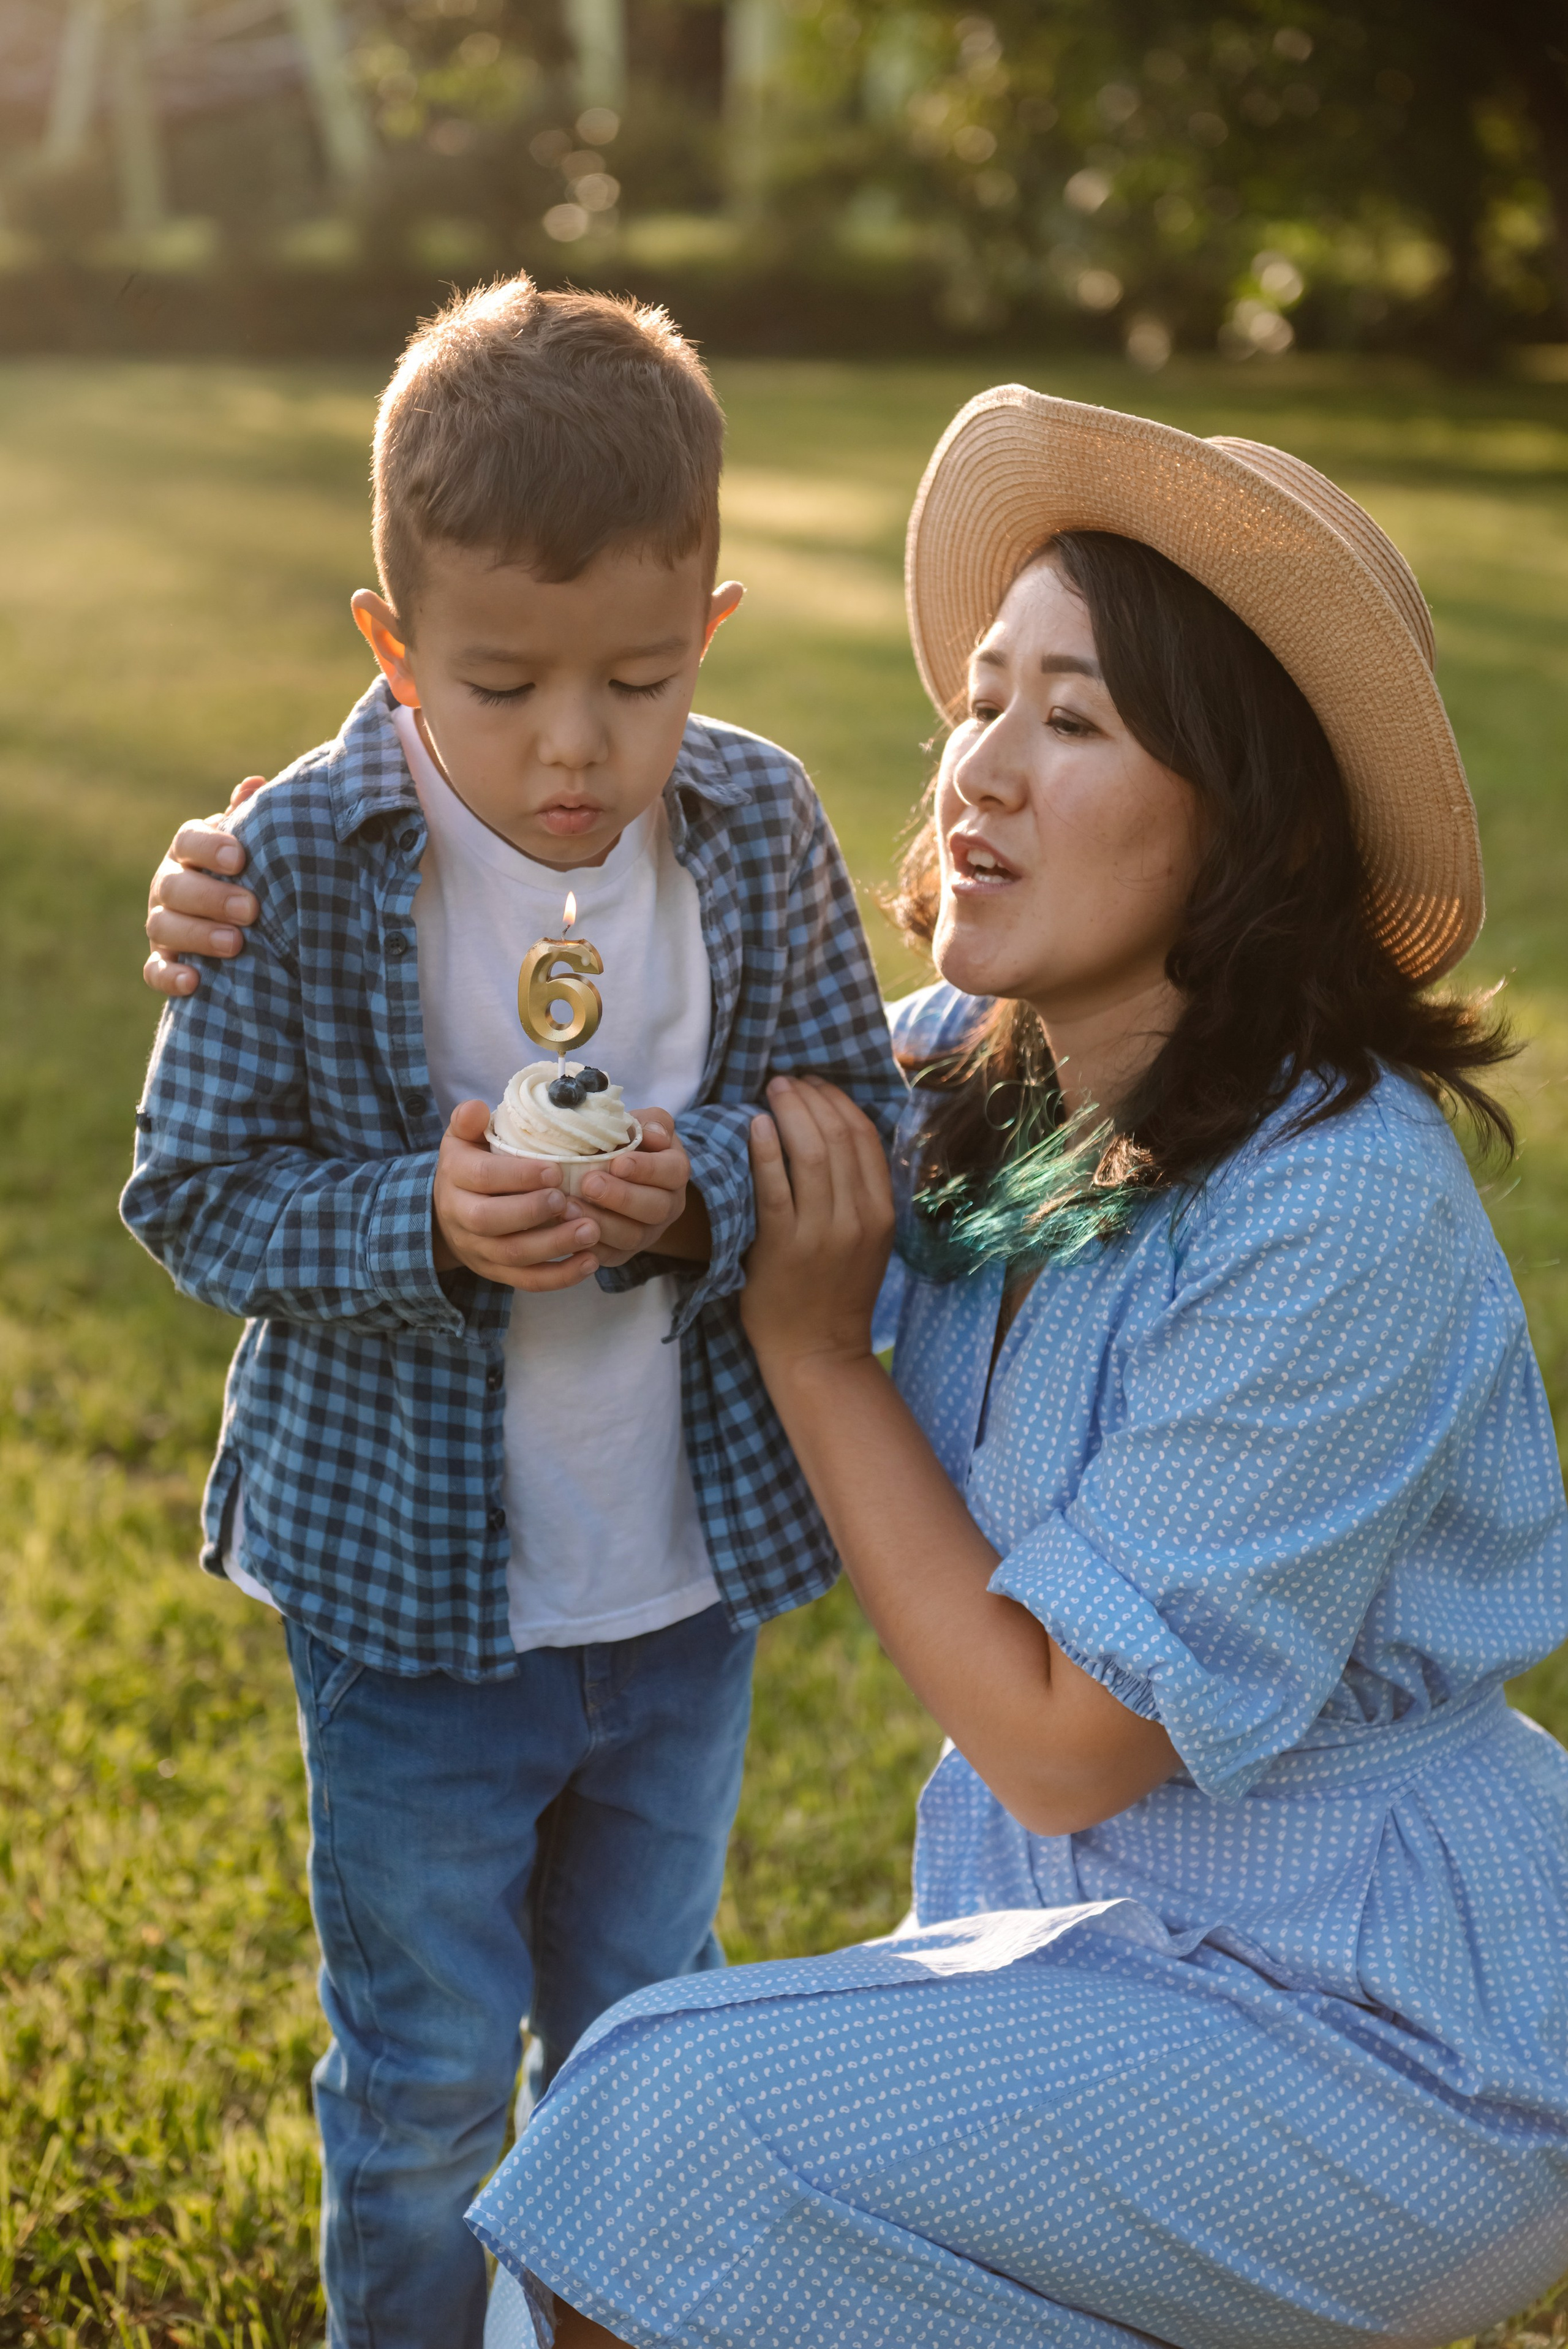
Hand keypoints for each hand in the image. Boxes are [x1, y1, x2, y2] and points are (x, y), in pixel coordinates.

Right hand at [144, 774, 265, 996]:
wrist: (239, 920)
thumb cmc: (249, 873)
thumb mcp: (251, 846)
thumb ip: (249, 819)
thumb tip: (256, 784)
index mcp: (189, 851)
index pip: (187, 840)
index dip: (209, 847)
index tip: (239, 858)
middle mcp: (168, 884)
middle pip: (175, 886)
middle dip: (211, 898)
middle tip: (250, 909)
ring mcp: (161, 923)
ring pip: (163, 927)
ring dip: (197, 936)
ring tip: (236, 945)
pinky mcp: (162, 960)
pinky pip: (155, 970)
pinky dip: (170, 976)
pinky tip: (194, 982)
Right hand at [433, 1101, 600, 1290]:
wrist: (449, 1212)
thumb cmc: (471, 1165)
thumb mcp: (463, 1139)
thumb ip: (469, 1121)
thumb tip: (477, 1108)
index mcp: (455, 1177)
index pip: (481, 1177)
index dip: (517, 1175)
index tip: (555, 1170)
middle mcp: (461, 1216)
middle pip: (491, 1221)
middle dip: (532, 1212)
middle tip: (568, 1201)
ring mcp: (479, 1249)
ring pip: (513, 1255)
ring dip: (554, 1245)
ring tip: (591, 1231)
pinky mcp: (497, 1272)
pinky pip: (527, 1281)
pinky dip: (560, 1276)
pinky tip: (590, 1262)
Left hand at [573, 1110, 692, 1267]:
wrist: (615, 1175)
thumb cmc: (627, 1143)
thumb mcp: (643, 1124)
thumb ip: (651, 1122)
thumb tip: (652, 1134)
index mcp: (675, 1171)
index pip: (672, 1172)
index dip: (647, 1169)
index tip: (618, 1162)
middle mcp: (667, 1206)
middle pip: (655, 1208)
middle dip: (621, 1197)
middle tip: (589, 1184)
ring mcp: (647, 1233)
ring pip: (632, 1237)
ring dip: (600, 1223)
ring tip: (568, 1207)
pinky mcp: (622, 1252)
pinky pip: (609, 1256)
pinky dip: (587, 1245)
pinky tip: (564, 1230)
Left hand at [742, 1075, 892, 1372]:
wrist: (818, 1351)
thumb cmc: (837, 1295)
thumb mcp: (867, 1243)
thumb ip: (860, 1196)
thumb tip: (839, 1140)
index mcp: (881, 1213)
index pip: (865, 1138)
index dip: (839, 1103)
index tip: (816, 1085)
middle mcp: (857, 1218)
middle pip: (837, 1137)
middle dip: (811, 1098)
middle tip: (786, 1080)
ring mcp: (821, 1232)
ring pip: (809, 1153)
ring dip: (789, 1112)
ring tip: (771, 1091)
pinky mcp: (783, 1246)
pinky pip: (774, 1186)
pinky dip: (766, 1149)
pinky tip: (755, 1125)